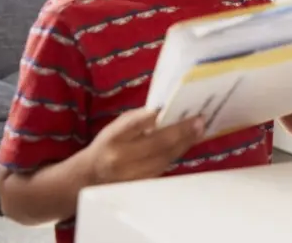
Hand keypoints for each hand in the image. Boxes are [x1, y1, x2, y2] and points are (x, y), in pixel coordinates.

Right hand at [85, 108, 204, 184]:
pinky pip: (164, 166)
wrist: (92, 175)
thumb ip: (139, 118)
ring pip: (165, 157)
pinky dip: (177, 152)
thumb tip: (166, 109)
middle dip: (182, 131)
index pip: (134, 125)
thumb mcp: (117, 126)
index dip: (152, 117)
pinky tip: (188, 142)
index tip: (172, 107)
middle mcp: (121, 158)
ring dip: (185, 142)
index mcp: (113, 138)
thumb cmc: (109, 144)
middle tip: (199, 120)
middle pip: (157, 144)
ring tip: (199, 130)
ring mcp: (132, 174)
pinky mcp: (141, 183)